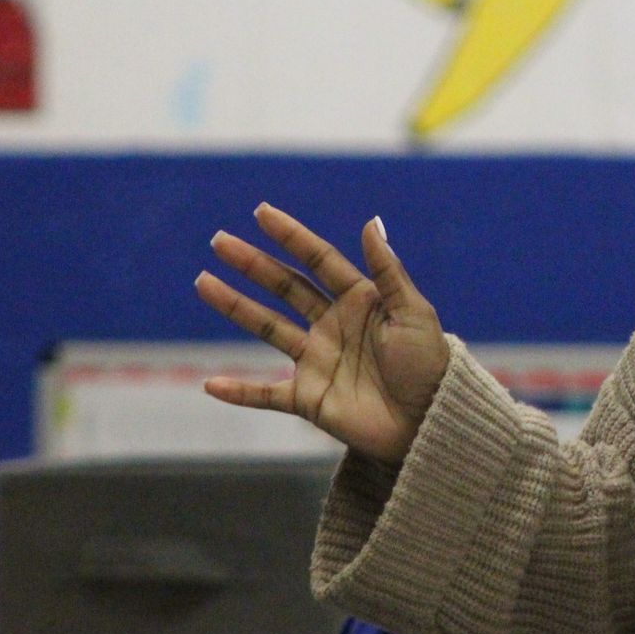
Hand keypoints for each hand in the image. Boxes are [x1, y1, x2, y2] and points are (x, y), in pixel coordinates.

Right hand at [195, 203, 449, 466]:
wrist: (431, 421)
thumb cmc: (429, 364)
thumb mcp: (413, 313)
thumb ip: (387, 270)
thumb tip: (370, 221)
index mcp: (361, 300)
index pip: (319, 261)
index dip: (292, 236)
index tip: (262, 212)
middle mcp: (334, 325)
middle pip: (286, 287)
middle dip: (253, 264)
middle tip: (220, 241)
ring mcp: (318, 360)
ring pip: (268, 328)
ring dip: (235, 306)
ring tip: (203, 282)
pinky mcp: (309, 398)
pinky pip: (266, 394)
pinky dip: (239, 392)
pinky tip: (210, 384)